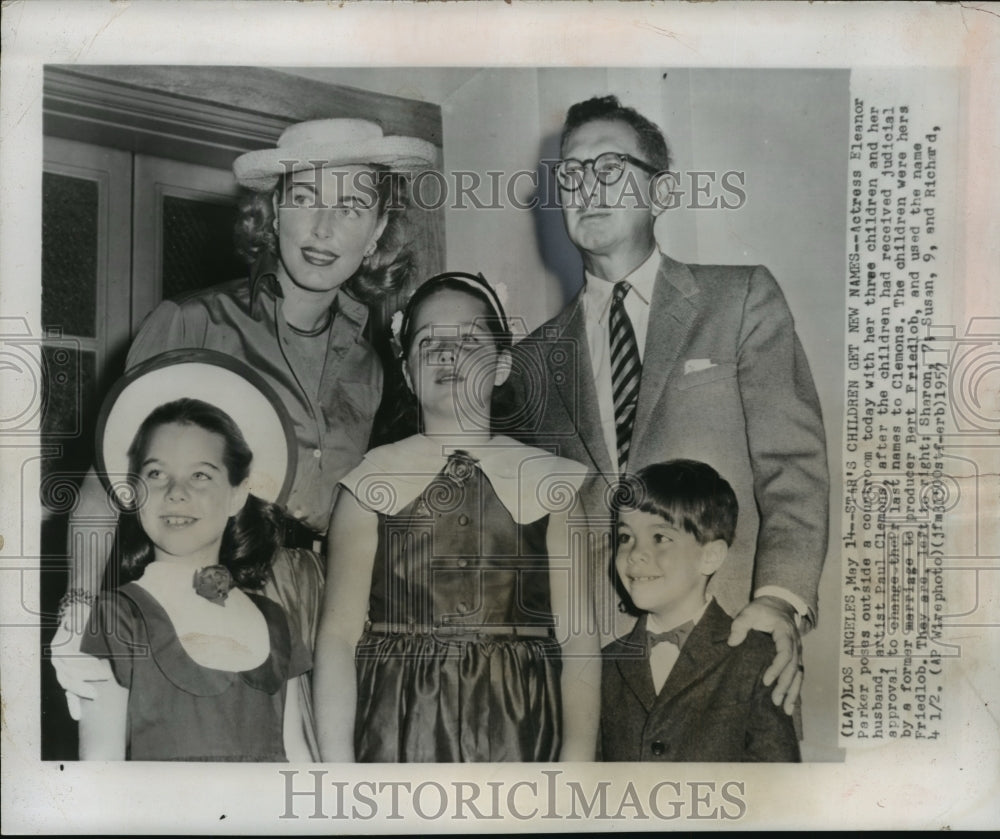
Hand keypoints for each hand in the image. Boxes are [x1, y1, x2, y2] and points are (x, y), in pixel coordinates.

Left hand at [49, 604, 112, 719]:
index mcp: (70, 670)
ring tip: (103, 672)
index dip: (73, 704)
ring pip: (68, 671)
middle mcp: (60, 665)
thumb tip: (119, 681)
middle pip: (66, 683)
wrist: (83, 609)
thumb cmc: (96, 632)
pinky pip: (68, 657)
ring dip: (86, 674)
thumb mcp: (101, 654)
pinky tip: (95, 660)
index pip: (70, 690)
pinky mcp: (57, 644)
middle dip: (80, 690)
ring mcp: (57, 655)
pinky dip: (81, 660)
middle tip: (95, 695)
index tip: (78, 718)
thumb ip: (104, 667)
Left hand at [727, 595, 801, 714]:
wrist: (778, 604)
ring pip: (799, 674)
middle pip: (793, 668)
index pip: (785, 653)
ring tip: (786, 709)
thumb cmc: (762, 609)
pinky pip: (797, 675)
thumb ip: (740, 624)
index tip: (766, 681)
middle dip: (785, 686)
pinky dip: (795, 689)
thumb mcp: (749, 611)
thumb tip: (732, 642)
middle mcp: (795, 643)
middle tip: (775, 700)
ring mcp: (797, 651)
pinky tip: (790, 703)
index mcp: (785, 632)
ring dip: (793, 692)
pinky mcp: (795, 657)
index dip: (777, 668)